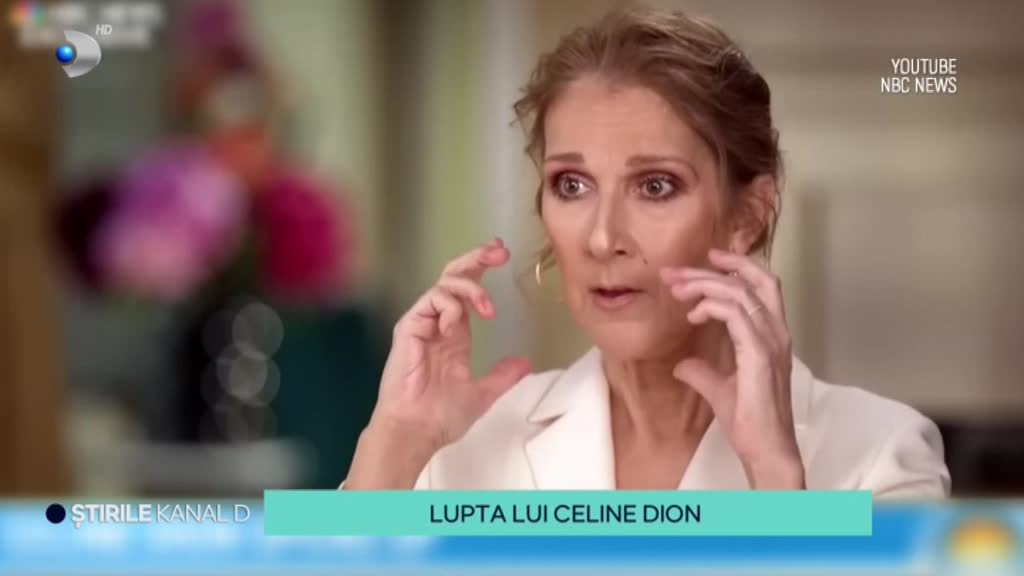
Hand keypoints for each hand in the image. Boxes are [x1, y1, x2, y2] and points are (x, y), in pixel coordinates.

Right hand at [347, 239, 531, 488]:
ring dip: (471, 288)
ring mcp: (423, 324)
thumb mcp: (482, 394)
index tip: (503, 256)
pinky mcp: (409, 328)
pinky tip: (458, 324)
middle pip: (453, 276)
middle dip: (477, 258)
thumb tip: (524, 363)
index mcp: (454, 334)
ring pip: (445, 284)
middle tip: (500, 251)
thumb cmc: (440, 417)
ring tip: (488, 309)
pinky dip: (451, 305)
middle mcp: (438, 323)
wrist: (417, 432)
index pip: (467, 291)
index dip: (482, 269)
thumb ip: (502, 377)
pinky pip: (431, 301)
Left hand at [660, 249, 804, 489]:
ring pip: (740, 292)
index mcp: (772, 336)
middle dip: (711, 270)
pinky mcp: (759, 354)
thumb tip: (683, 365)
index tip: (706, 260)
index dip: (736, 266)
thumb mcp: (719, 390)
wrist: (766, 450)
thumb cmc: (751, 422)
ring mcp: (771, 342)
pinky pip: (736, 314)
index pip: (762, 286)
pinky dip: (711, 306)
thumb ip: (702, 372)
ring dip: (704, 284)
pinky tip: (693, 316)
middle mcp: (776, 333)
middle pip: (752, 280)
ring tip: (677, 290)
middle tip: (676, 273)